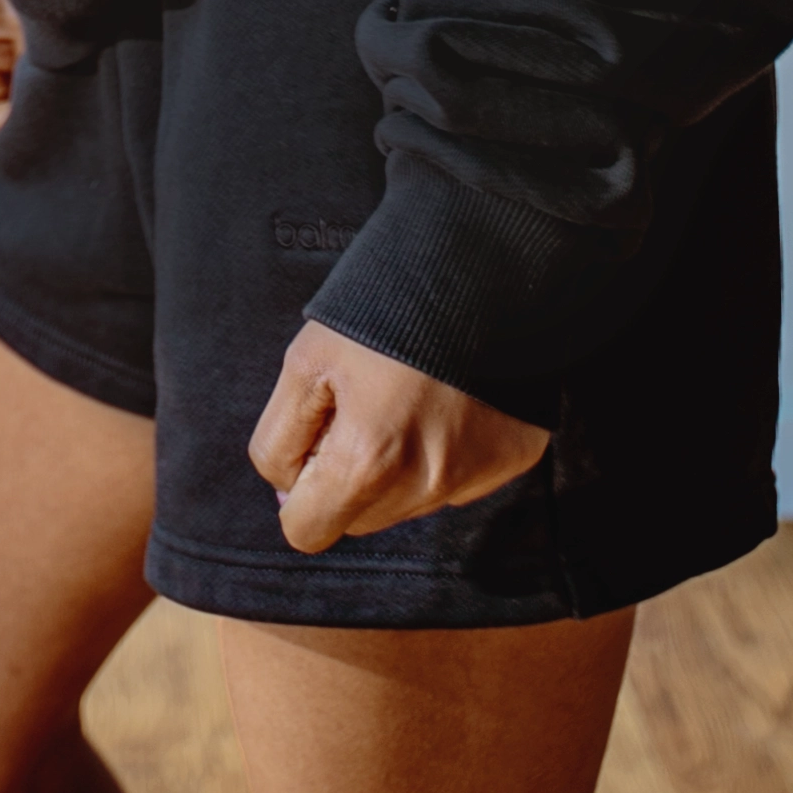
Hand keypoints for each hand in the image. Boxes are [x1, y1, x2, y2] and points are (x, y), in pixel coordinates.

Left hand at [248, 318, 550, 553]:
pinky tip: (445, 398)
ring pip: (406, 504)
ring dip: (396, 466)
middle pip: (359, 519)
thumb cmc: (383, 305)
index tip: (316, 442)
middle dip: (349, 476)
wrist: (482, 260)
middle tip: (362, 404)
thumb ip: (280, 441)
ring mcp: (475, 476)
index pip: (308, 532)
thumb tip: (290, 496)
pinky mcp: (512, 459)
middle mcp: (426, 485)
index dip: (300, 489)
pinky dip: (443, 451)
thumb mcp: (305, 361)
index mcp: (368, 463)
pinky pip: (456, 481)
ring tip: (405, 395)